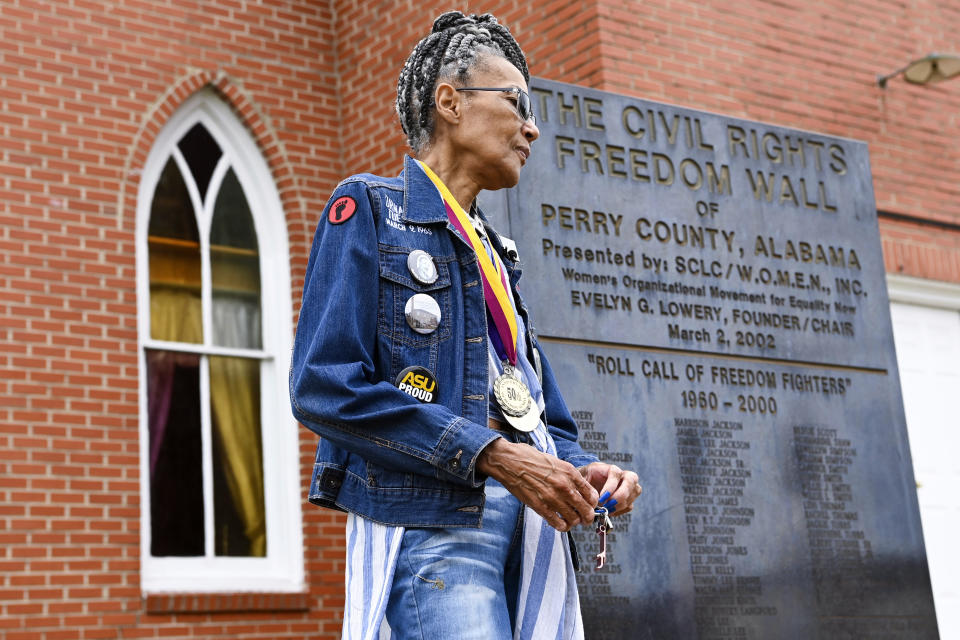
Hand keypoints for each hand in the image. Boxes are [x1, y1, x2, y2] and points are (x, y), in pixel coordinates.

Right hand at [477, 438, 598, 531]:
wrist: (509, 461)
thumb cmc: (530, 458)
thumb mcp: (556, 462)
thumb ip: (568, 475)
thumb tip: (579, 488)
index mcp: (569, 472)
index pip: (592, 494)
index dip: (593, 503)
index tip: (590, 505)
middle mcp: (564, 485)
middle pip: (586, 509)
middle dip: (588, 517)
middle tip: (585, 518)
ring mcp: (552, 497)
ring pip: (573, 519)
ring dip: (574, 522)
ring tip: (570, 520)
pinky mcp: (539, 506)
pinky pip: (558, 523)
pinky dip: (562, 526)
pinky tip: (560, 523)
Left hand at [579, 462, 641, 516]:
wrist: (588, 485)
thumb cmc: (585, 480)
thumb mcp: (581, 478)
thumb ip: (583, 485)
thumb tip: (587, 498)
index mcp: (609, 468)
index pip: (616, 473)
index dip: (610, 486)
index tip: (601, 498)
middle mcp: (622, 474)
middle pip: (631, 479)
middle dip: (621, 495)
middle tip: (608, 505)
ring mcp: (629, 486)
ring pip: (634, 493)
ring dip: (620, 505)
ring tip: (606, 510)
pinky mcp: (629, 497)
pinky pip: (629, 505)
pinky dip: (620, 511)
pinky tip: (609, 511)